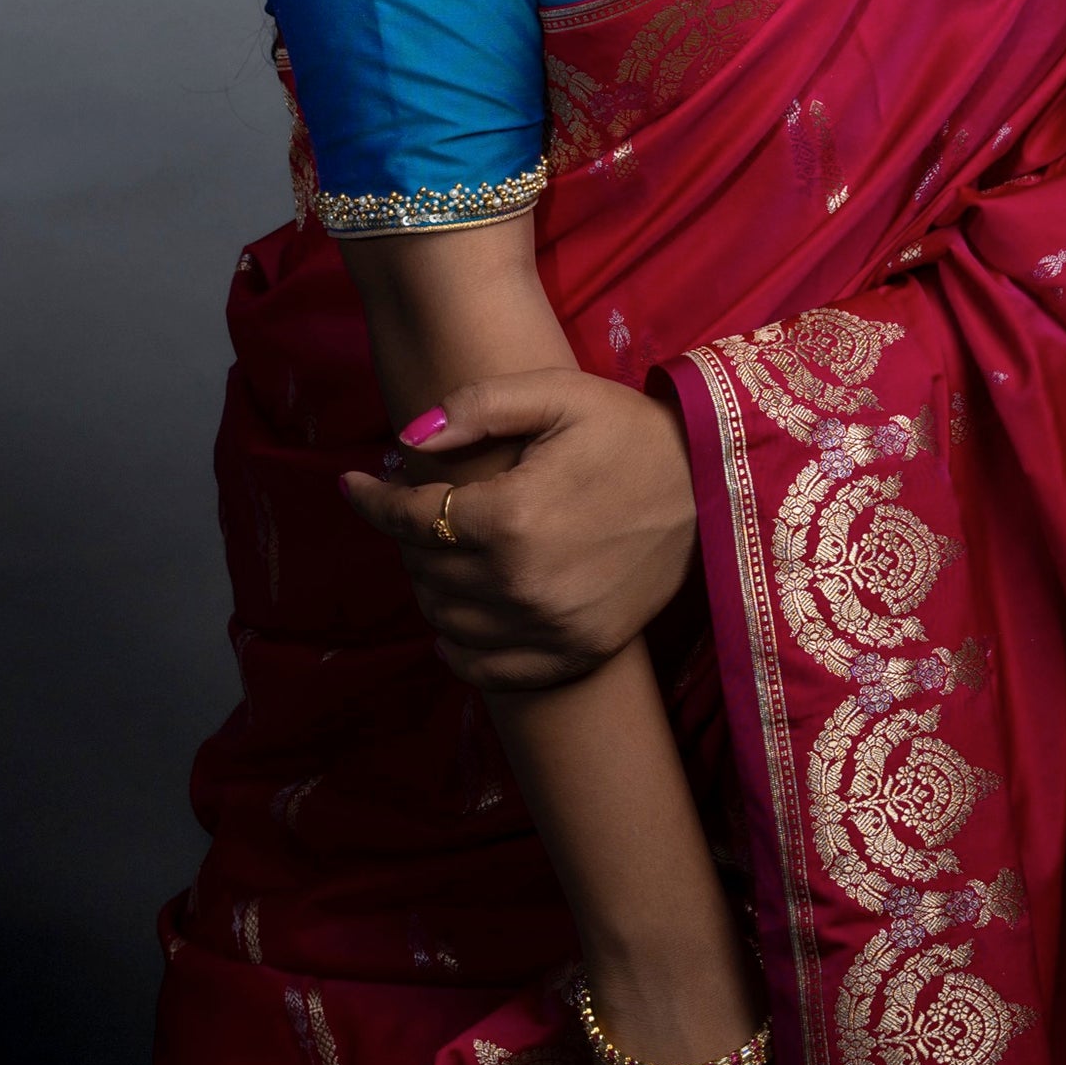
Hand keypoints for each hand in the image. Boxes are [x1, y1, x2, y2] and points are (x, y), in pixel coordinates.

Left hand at [341, 369, 697, 689]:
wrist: (711, 487)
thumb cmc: (630, 431)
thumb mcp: (558, 394)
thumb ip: (477, 407)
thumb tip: (406, 439)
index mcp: (511, 515)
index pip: (411, 518)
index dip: (373, 500)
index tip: (354, 484)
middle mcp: (522, 583)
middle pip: (424, 569)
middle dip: (408, 533)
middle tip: (417, 504)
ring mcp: (549, 627)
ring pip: (448, 620)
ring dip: (430, 583)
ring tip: (441, 550)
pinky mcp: (575, 653)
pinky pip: (490, 670)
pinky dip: (460, 649)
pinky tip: (456, 621)